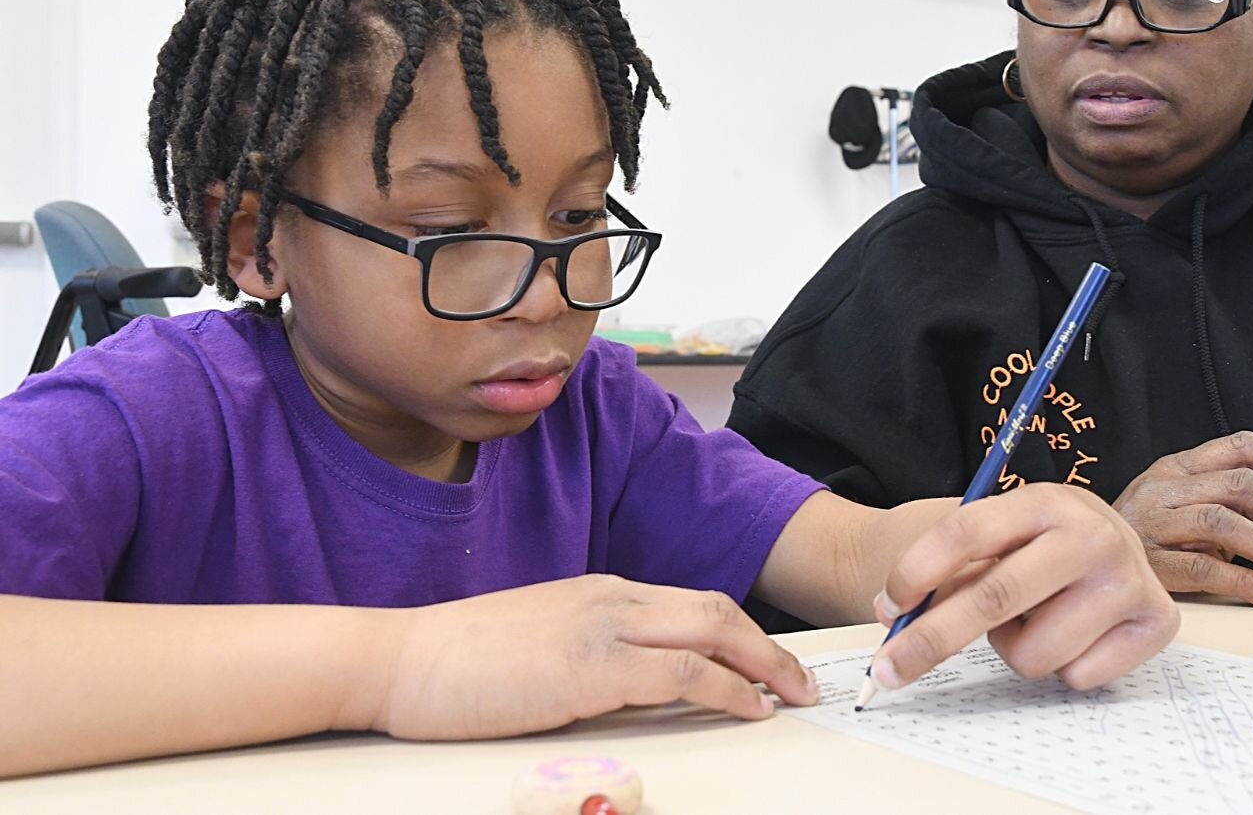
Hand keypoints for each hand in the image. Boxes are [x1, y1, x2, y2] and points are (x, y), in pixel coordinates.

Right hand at [369, 575, 817, 738]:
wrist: (400, 658)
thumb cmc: (457, 662)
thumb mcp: (539, 645)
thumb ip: (592, 654)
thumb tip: (639, 687)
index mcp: (599, 592)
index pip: (689, 604)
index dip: (739, 633)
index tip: (768, 663)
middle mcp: (611, 598)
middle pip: (715, 609)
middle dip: (767, 645)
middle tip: (801, 681)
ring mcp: (603, 626)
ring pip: (711, 631)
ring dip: (763, 665)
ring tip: (791, 697)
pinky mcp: (591, 666)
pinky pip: (682, 672)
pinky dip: (728, 689)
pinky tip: (748, 709)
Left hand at [869, 482, 1177, 693]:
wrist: (1104, 548)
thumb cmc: (1033, 548)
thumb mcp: (993, 541)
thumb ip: (946, 573)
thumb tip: (892, 617)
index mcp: (1044, 500)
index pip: (969, 532)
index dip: (919, 570)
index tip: (886, 604)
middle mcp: (1093, 534)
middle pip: (997, 598)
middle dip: (933, 638)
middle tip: (889, 668)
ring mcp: (1130, 579)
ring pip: (1033, 653)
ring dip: (1015, 649)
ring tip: (1033, 621)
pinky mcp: (1156, 623)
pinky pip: (1077, 677)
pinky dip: (1063, 667)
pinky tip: (1074, 634)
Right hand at [1111, 431, 1252, 606]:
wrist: (1079, 562)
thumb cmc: (1147, 539)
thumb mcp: (1186, 507)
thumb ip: (1235, 504)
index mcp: (1178, 465)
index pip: (1245, 446)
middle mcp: (1164, 486)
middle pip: (1241, 485)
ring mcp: (1153, 522)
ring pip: (1225, 523)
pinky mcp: (1148, 563)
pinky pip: (1207, 570)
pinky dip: (1249, 583)